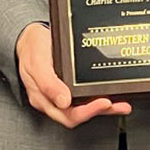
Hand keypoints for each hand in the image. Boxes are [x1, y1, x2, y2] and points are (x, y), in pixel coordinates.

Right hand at [16, 22, 131, 127]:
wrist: (29, 35)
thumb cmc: (31, 48)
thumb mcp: (37, 62)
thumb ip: (48, 83)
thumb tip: (63, 101)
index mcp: (43, 98)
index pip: (67, 115)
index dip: (87, 112)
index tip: (103, 103)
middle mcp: (53, 99)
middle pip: (78, 114)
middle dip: (99, 111)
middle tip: (116, 104)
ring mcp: (61, 93)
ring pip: (83, 107)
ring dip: (103, 107)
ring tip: (121, 104)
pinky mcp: (68, 85)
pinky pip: (84, 95)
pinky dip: (99, 95)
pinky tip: (111, 94)